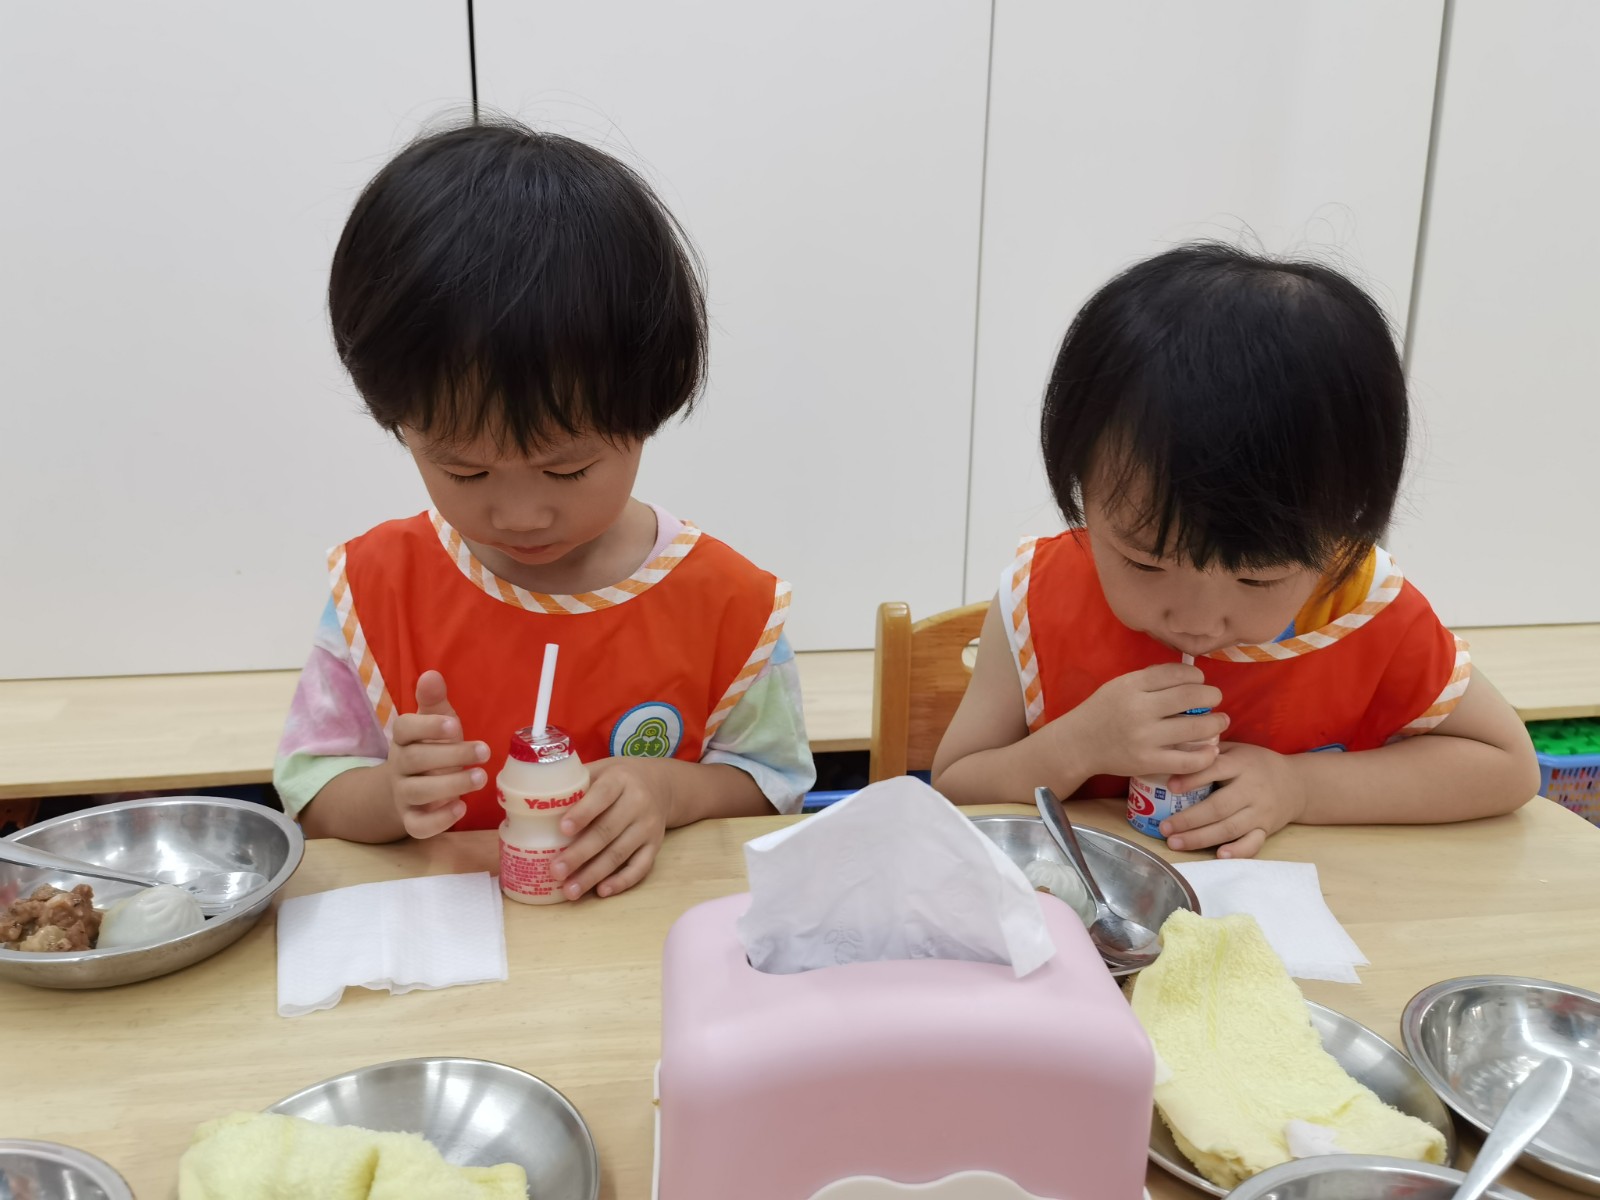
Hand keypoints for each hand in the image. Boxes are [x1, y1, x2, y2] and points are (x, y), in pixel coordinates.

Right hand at [383, 670, 489, 838]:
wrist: (404, 789)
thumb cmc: (428, 749)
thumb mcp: (433, 724)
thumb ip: (433, 701)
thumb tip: (432, 674)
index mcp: (404, 738)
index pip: (404, 728)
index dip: (428, 727)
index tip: (456, 726)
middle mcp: (399, 766)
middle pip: (414, 760)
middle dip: (451, 756)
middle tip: (484, 752)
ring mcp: (403, 794)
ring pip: (418, 792)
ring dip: (450, 786)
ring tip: (480, 778)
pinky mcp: (411, 819)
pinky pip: (417, 826)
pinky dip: (438, 820)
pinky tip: (461, 808)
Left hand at [550, 757, 669, 899]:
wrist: (660, 785)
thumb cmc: (616, 779)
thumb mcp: (599, 770)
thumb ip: (574, 785)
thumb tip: (529, 803)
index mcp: (620, 780)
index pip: (601, 796)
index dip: (582, 813)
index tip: (562, 830)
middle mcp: (638, 802)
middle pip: (607, 831)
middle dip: (580, 854)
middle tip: (555, 871)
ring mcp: (649, 826)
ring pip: (620, 853)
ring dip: (593, 874)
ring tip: (569, 890)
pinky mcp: (655, 845)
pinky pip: (640, 867)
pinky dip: (621, 881)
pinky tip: (601, 892)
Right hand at [1053, 664, 1227, 779]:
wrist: (1078, 744)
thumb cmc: (1102, 711)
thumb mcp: (1119, 685)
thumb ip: (1150, 680)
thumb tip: (1189, 675)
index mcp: (1131, 686)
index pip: (1176, 673)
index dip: (1196, 675)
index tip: (1200, 681)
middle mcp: (1138, 709)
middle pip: (1191, 696)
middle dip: (1212, 696)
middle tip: (1216, 699)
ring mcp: (1144, 738)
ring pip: (1195, 728)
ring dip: (1216, 723)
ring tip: (1221, 721)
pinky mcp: (1147, 762)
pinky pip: (1187, 761)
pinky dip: (1206, 755)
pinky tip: (1211, 750)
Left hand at [1161, 742, 1307, 856]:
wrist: (1296, 784)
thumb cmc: (1254, 764)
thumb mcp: (1235, 750)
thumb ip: (1208, 751)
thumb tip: (1171, 752)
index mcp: (1241, 764)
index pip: (1215, 770)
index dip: (1192, 778)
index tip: (1170, 786)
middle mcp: (1251, 789)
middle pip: (1219, 807)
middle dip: (1189, 819)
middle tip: (1165, 827)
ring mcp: (1260, 811)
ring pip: (1230, 828)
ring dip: (1201, 838)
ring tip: (1175, 842)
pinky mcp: (1266, 829)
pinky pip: (1253, 843)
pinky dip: (1238, 851)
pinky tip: (1219, 855)